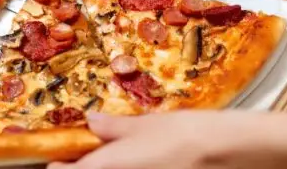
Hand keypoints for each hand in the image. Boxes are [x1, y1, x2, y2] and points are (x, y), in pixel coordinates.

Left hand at [51, 111, 286, 168]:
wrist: (227, 154)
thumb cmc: (186, 135)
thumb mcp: (147, 124)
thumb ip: (114, 128)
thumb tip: (93, 122)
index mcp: (102, 168)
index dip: (60, 165)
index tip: (62, 157)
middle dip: (88, 168)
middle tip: (96, 154)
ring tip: (129, 158)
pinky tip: (150, 164)